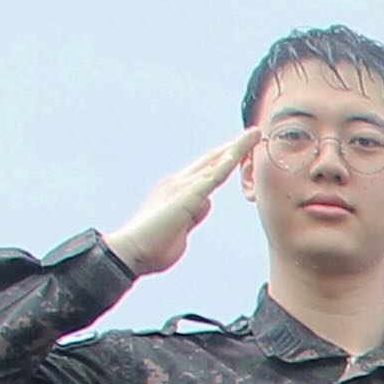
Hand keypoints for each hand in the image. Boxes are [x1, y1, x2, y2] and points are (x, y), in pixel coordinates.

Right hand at [107, 131, 260, 275]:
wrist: (130, 251)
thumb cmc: (153, 245)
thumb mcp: (182, 227)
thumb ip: (194, 213)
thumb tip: (205, 203)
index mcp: (178, 190)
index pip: (207, 169)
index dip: (225, 158)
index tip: (243, 148)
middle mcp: (179, 182)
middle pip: (212, 159)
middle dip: (234, 146)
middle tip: (253, 133)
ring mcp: (181, 187)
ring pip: (215, 163)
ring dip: (235, 148)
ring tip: (253, 135)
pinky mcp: (186, 196)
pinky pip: (211, 177)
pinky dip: (225, 164)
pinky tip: (237, 153)